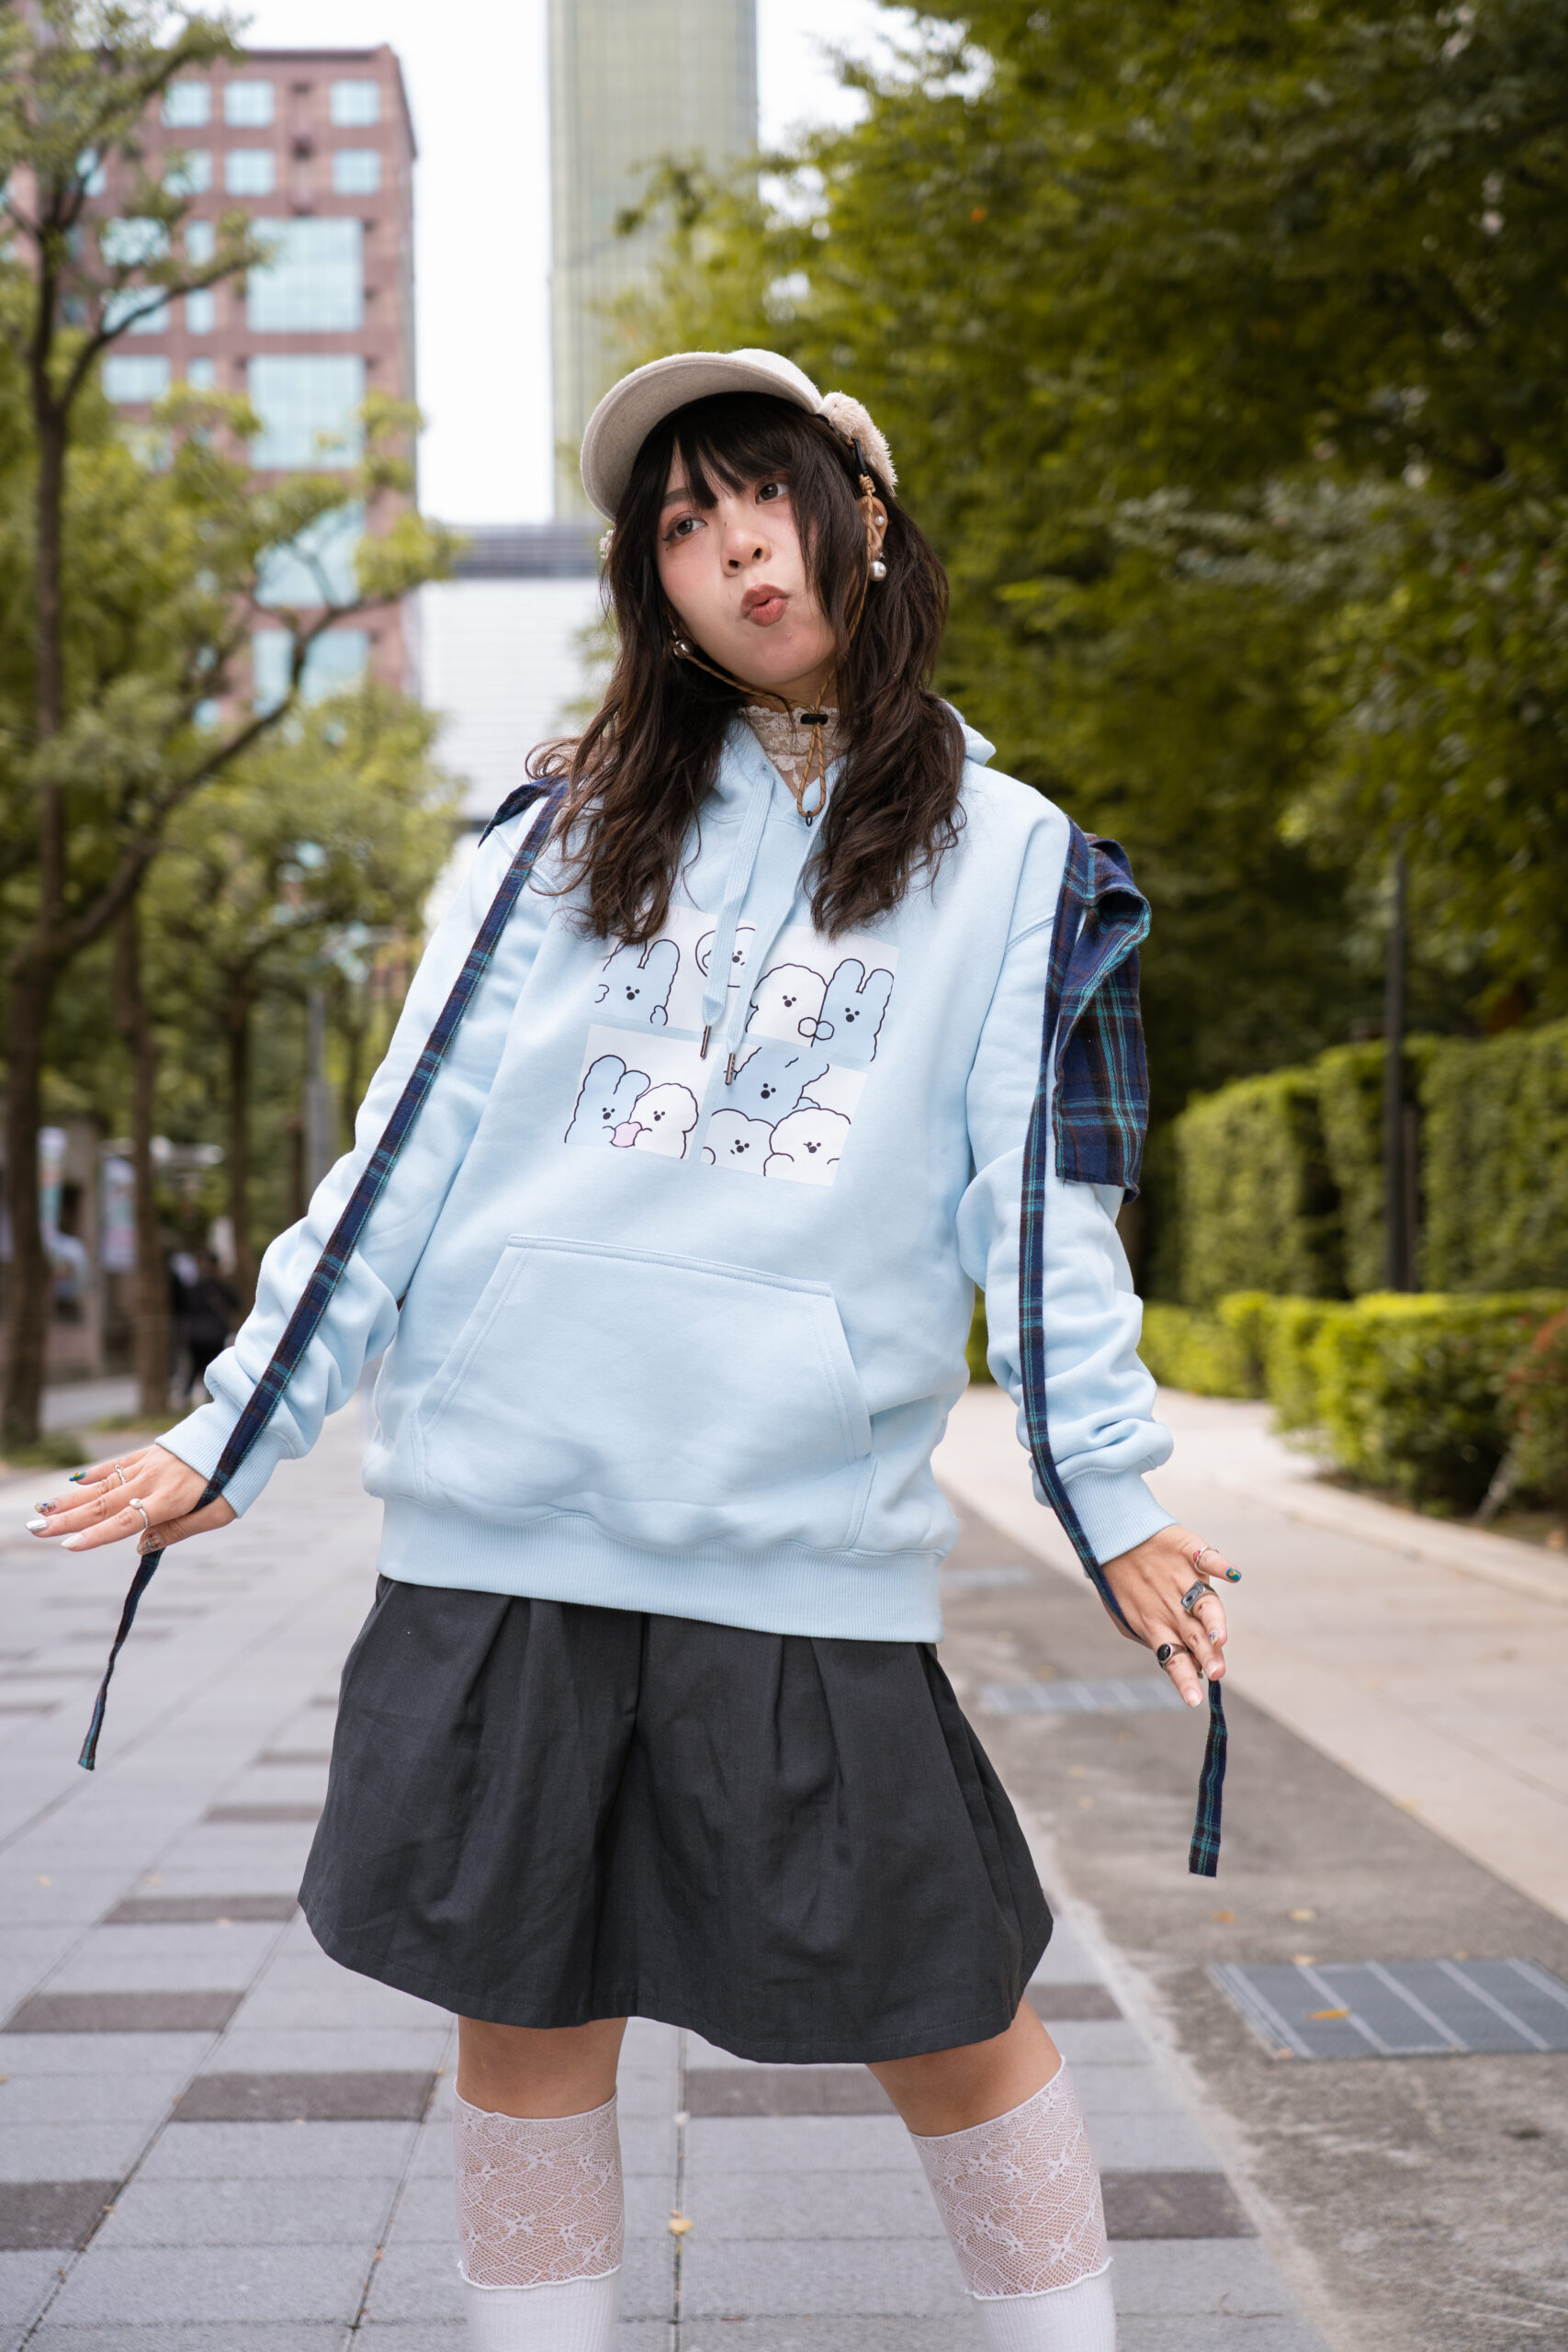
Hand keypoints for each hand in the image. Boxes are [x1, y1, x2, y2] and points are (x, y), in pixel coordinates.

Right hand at [25, 1445, 235, 1555]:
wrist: (250, 1427)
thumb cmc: (239, 1477)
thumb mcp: (220, 1512)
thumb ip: (179, 1530)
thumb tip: (138, 1545)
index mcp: (172, 1497)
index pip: (125, 1520)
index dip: (96, 1535)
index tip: (67, 1545)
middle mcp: (154, 1478)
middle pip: (104, 1503)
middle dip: (66, 1519)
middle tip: (35, 1529)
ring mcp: (150, 1461)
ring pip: (103, 1484)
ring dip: (70, 1499)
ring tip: (42, 1510)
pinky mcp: (152, 1451)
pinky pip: (117, 1465)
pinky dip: (94, 1474)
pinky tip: (73, 1483)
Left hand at [1096, 1523, 1233, 1707]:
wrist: (1115, 1537)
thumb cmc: (1124, 1585)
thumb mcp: (1130, 1619)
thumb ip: (1156, 1641)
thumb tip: (1185, 1665)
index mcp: (1160, 1626)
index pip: (1175, 1658)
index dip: (1185, 1679)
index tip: (1194, 1699)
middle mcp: (1174, 1605)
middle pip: (1194, 1635)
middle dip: (1206, 1655)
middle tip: (1217, 1671)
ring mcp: (1182, 1578)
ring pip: (1203, 1603)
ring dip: (1213, 1619)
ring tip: (1219, 1635)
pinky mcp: (1188, 1550)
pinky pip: (1206, 1558)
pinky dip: (1219, 1565)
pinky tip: (1232, 1575)